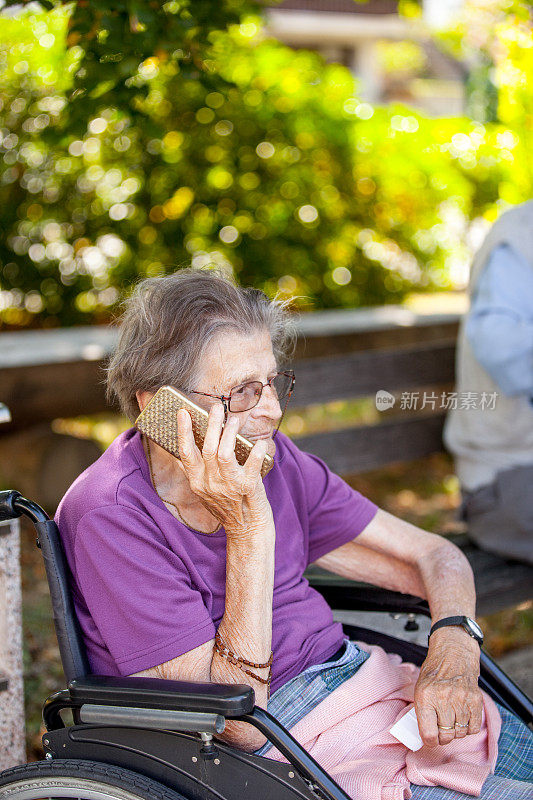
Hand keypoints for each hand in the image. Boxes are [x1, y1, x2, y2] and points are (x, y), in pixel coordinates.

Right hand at [177, 403, 273, 537]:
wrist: (247, 531)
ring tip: (234, 419)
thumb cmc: (228, 507)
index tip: (183, 412)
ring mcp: (228, 486)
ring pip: (224, 454)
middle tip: (217, 406)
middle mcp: (210, 483)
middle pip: (207, 448)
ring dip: (229, 434)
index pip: (186, 453)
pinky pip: (250, 466)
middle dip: (212, 424)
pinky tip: (260, 442)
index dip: (183, 431)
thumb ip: (198, 472)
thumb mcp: (206, 492)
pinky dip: (255, 452)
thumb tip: (189, 451)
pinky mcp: (248, 488)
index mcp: (197, 482)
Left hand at [413, 627, 481, 746]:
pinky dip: (468, 728)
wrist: (454, 653)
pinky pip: (473, 727)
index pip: (428, 733)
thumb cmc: (435, 672)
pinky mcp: (475, 700)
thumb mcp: (420, 687)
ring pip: (460, 733)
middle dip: (442, 737)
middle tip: (441, 730)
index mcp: (425, 696)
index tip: (430, 740)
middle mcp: (443, 698)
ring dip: (455, 732)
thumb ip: (422, 711)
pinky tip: (462, 718)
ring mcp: (461, 699)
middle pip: (446, 736)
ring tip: (451, 720)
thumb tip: (423, 735)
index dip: (429, 741)